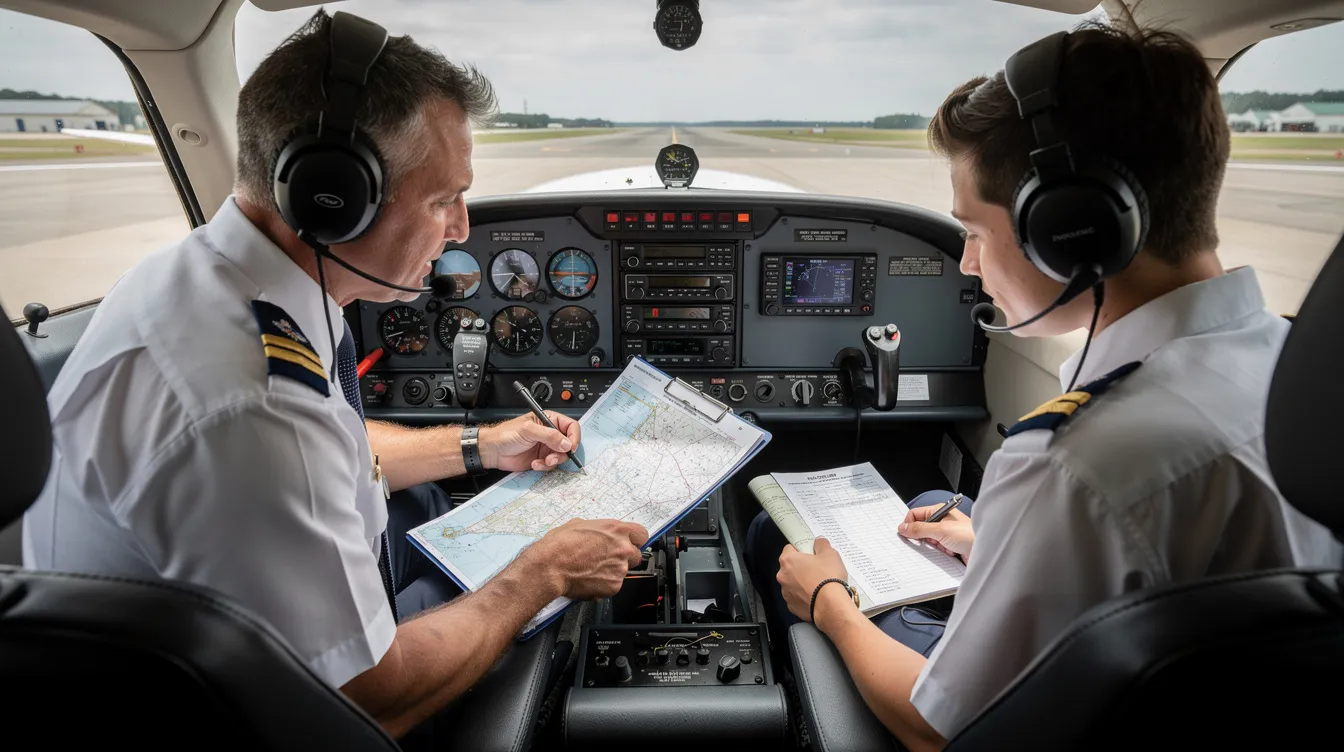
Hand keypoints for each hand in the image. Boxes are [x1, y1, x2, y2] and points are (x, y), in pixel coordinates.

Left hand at [479, 411, 580, 471]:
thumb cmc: (506, 435)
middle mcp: (550, 433)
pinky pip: (551, 465)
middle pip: (569, 443)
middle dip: (563, 453)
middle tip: (553, 457)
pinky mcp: (542, 459)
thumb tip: (566, 443)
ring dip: (553, 461)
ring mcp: (546, 447)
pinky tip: (534, 464)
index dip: (574, 437)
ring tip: (542, 461)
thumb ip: (549, 435)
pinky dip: (545, 467)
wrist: (493, 451)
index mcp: (549, 420)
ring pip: (561, 456)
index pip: (571, 426)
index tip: (570, 447)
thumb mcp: (528, 430)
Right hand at [524, 518, 648, 600]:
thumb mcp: (579, 524)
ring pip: (623, 571)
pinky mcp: (614, 586)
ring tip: (592, 570)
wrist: (550, 567)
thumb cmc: (559, 544)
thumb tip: (598, 533)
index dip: (634, 540)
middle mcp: (623, 549)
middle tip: (607, 559)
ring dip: (612, 571)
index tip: (628, 543)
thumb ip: (598, 529)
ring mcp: (620, 569)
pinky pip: (614, 585)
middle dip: (624, 557)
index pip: (642, 534)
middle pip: (636, 555)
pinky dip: (604, 584)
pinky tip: (589, 579)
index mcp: (617, 530)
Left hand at [777, 538, 850, 624]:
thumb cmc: (827, 578)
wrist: (830, 605)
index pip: (789, 549)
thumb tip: (819, 541)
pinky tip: (817, 596)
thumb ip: (822, 545)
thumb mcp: (830, 554)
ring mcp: (786, 593)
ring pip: (793, 584)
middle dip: (802, 567)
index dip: (801, 549)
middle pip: (791, 567)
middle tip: (818, 568)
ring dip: (802, 583)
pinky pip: (798, 598)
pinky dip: (805, 597)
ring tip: (819, 584)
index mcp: (788, 560)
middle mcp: (783, 576)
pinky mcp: (792, 607)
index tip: (810, 552)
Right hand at [899, 506, 974, 561]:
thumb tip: (902, 528)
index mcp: (939, 511)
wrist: (986, 550)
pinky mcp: (949, 544)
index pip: (915, 514)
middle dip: (924, 537)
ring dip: (934, 546)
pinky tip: (951, 551)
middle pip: (921, 528)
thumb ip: (919, 529)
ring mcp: (946, 533)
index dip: (909, 524)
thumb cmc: (969, 535)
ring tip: (945, 546)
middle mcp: (942, 520)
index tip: (906, 534)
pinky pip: (936, 549)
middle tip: (931, 541)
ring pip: (928, 541)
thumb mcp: (940, 530)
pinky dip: (941, 552)